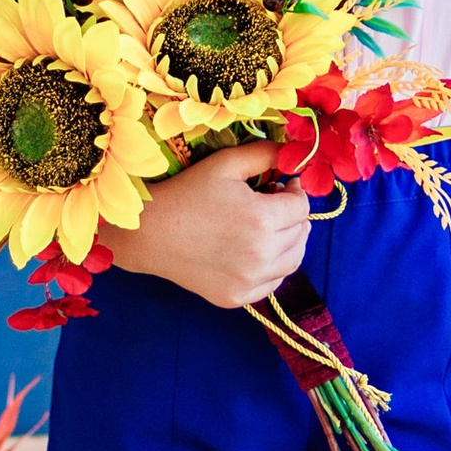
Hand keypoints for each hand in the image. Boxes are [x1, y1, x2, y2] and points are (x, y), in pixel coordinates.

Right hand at [105, 142, 310, 308]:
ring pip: (294, 260)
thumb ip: (265, 154)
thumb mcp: (225, 164)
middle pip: (301, 233)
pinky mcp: (237, 297)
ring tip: (270, 226)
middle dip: (292, 215)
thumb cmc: (186, 193)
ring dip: (289, 240)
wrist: (148, 233)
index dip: (295, 191)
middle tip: (272, 203)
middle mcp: (260, 255)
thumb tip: (293, 153)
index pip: (302, 206)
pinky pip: (273, 282)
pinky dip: (273, 266)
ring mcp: (249, 281)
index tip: (282, 185)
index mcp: (260, 220)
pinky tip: (255, 250)